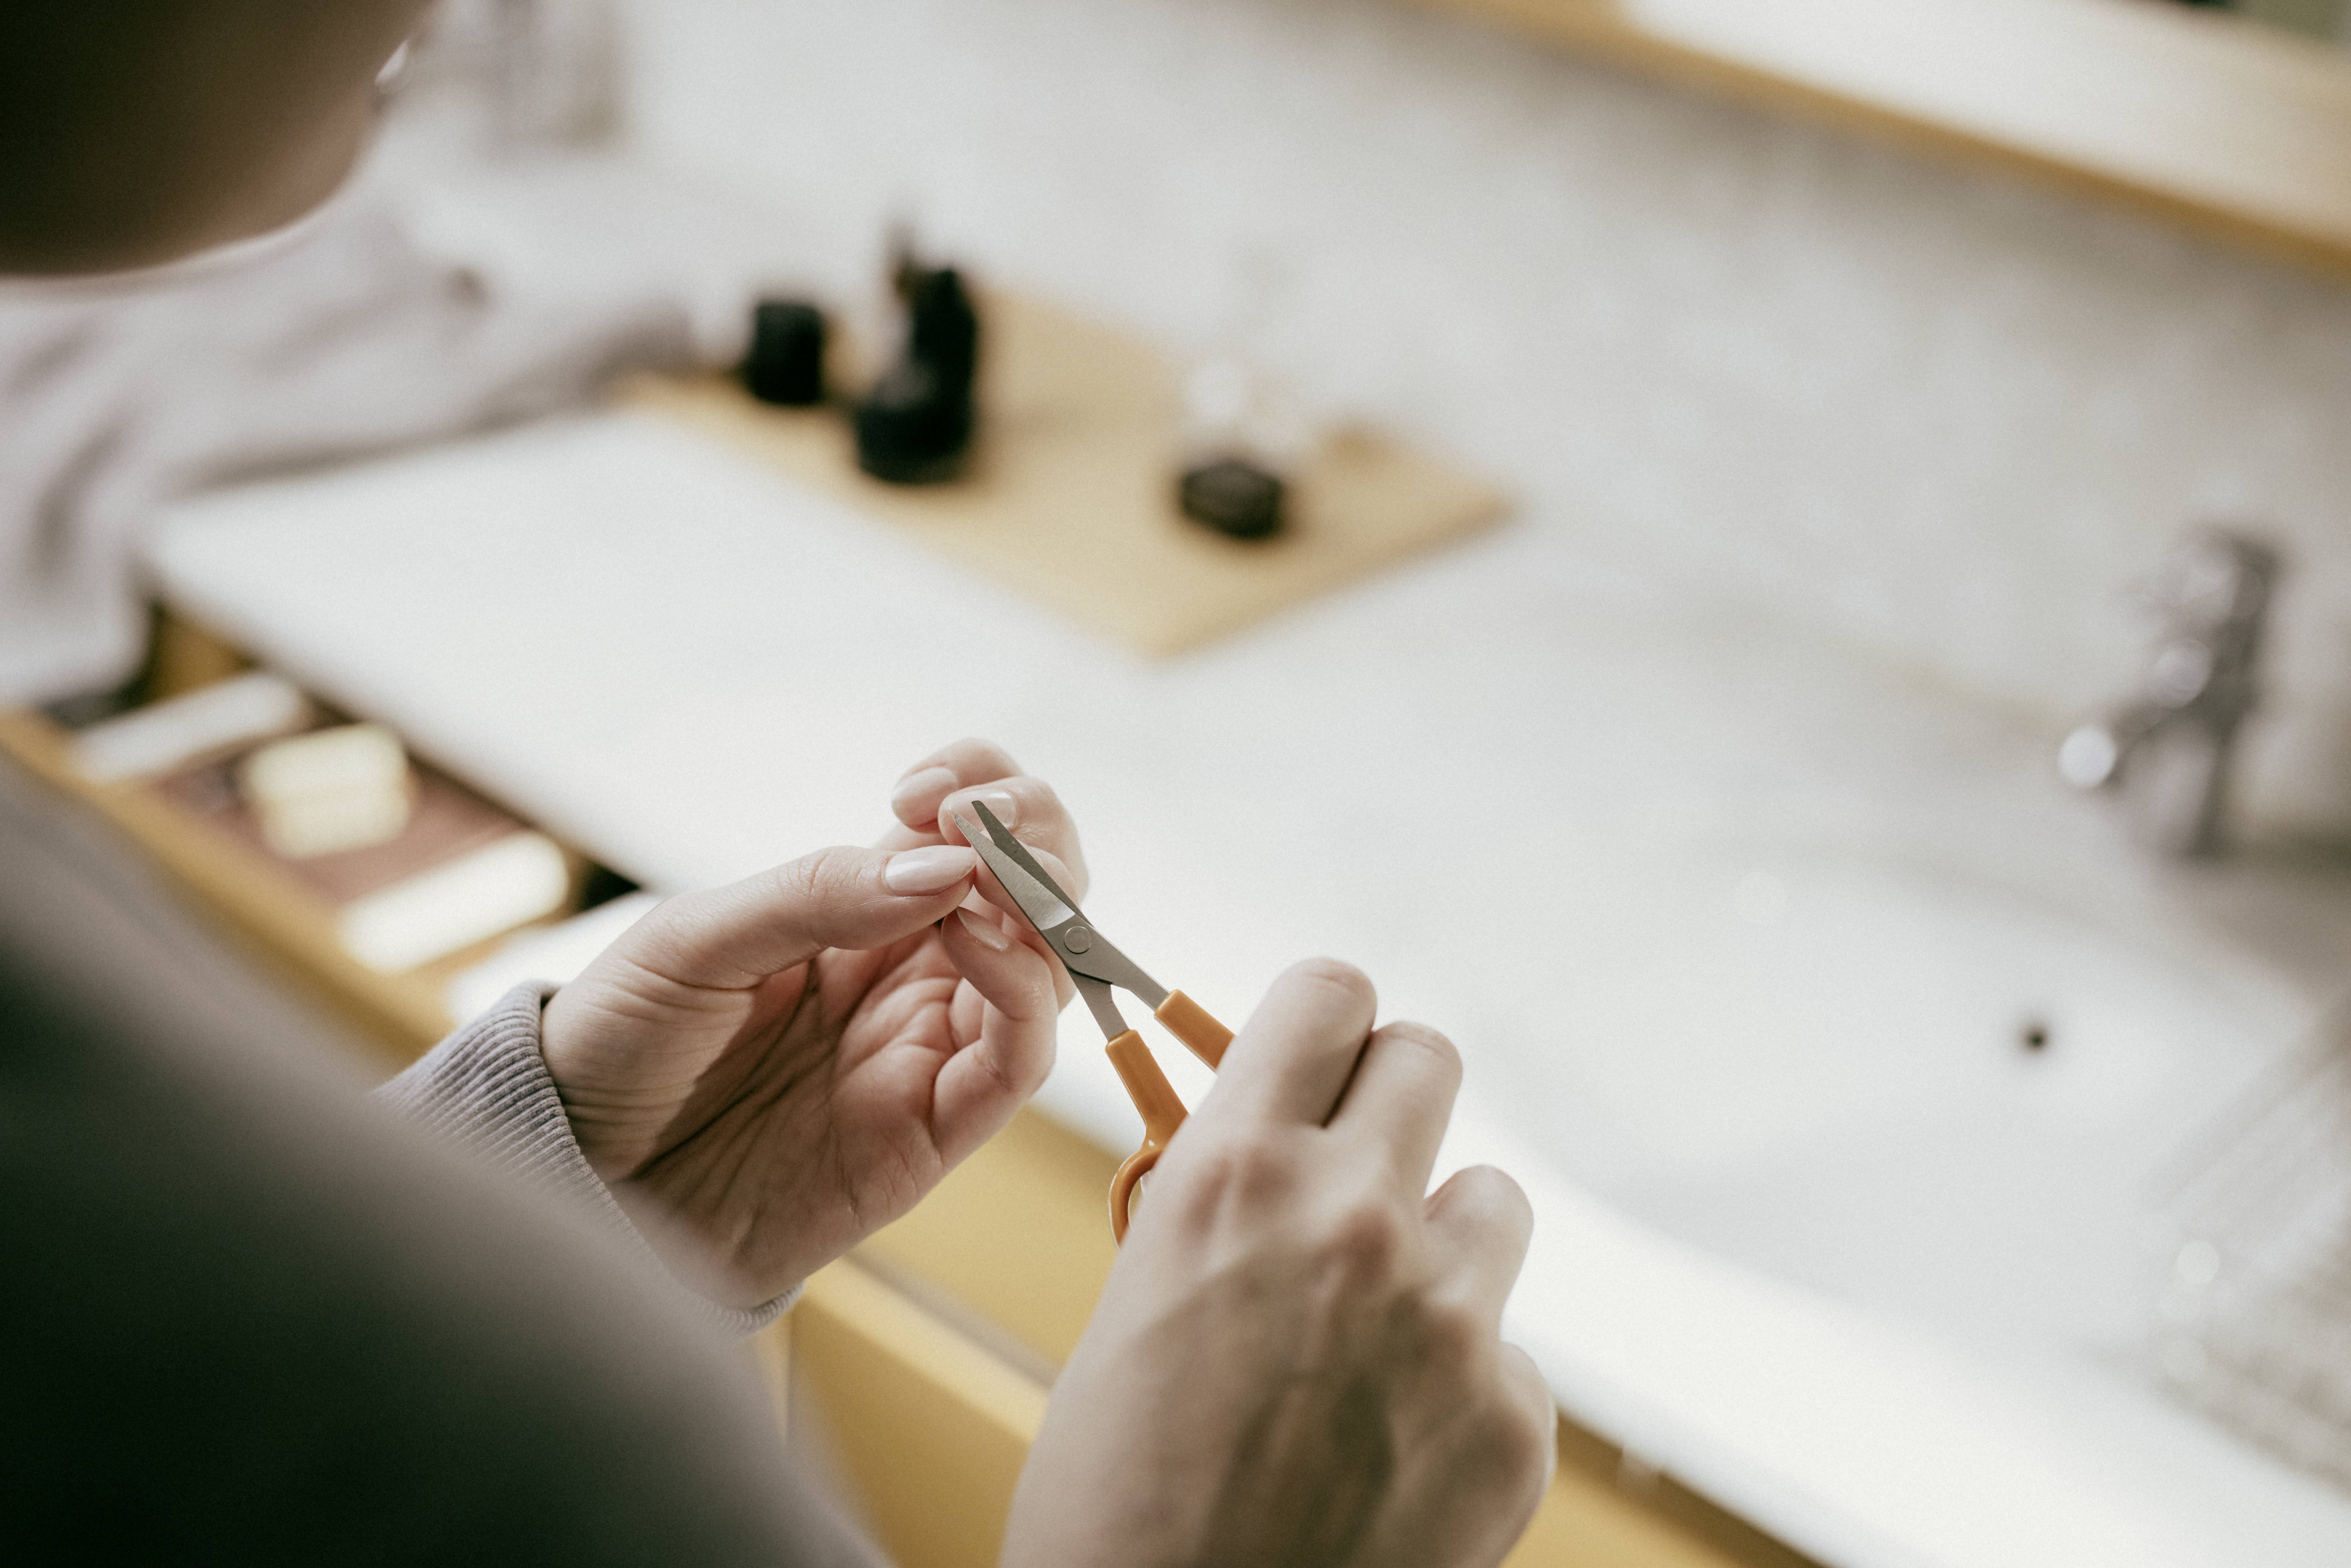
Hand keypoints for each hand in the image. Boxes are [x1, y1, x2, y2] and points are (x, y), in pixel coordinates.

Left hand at [540, 740, 1084, 1306]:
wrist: (577, 1178)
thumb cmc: (621, 1049)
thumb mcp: (694, 942)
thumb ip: (816, 895)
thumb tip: (943, 861)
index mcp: (860, 918)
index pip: (964, 837)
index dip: (978, 789)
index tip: (928, 786)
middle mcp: (912, 980)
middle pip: (1033, 893)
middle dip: (1036, 833)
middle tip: (982, 813)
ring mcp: (927, 1054)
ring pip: (1047, 970)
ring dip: (1040, 905)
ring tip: (984, 873)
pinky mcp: (930, 1135)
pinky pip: (1017, 1062)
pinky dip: (1024, 991)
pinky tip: (980, 940)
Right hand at [1003, 960, 1554, 1567]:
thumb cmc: (1117, 1500)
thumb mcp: (1138, 1306)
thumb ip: (1225, 1205)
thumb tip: (1283, 1148)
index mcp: (1233, 1178)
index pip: (1328, 995)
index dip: (1326, 1025)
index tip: (1321, 1059)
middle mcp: (1351, 1220)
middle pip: (1427, 1059)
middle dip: (1393, 1104)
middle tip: (1360, 1171)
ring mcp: (1450, 1320)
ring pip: (1491, 1201)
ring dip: (1443, 1246)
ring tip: (1375, 1336)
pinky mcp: (1513, 1418)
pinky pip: (1507, 1349)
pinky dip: (1461, 1386)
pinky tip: (1390, 1451)